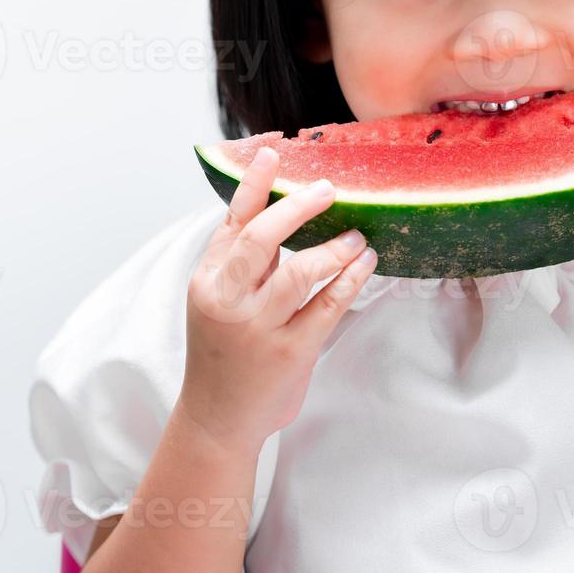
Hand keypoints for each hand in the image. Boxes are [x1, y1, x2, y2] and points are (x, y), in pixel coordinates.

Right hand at [177, 146, 376, 454]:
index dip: (252, 185)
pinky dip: (350, 280)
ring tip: (357, 237)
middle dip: (297, 208)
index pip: (232, 223)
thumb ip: (240, 264)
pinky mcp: (290, 353)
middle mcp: (228, 301)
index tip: (272, 153)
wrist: (217, 419)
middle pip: (262, 240)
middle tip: (327, 189)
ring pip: (299, 273)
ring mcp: (258, 328)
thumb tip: (281, 214)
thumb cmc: (223, 353)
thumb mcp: (217, 302)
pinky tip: (365, 264)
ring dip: (333, 248)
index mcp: (208, 281)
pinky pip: (327, 307)